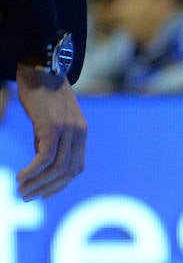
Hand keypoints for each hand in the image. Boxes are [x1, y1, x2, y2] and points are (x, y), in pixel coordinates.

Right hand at [14, 65, 86, 198]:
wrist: (39, 66)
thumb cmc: (41, 91)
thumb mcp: (49, 120)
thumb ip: (49, 141)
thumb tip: (42, 165)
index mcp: (81, 133)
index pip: (76, 167)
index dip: (61, 184)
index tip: (45, 195)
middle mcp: (78, 134)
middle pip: (68, 172)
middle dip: (48, 188)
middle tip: (28, 197)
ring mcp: (68, 130)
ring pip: (57, 168)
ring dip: (39, 183)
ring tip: (22, 191)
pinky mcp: (53, 126)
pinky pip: (45, 157)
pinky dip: (34, 171)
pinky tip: (21, 177)